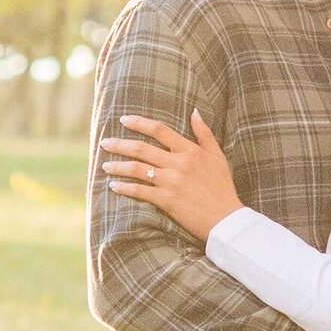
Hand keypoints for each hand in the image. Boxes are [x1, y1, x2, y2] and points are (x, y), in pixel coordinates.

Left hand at [98, 109, 240, 238]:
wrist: (226, 219)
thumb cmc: (222, 187)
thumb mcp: (217, 156)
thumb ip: (204, 133)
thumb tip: (194, 111)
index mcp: (190, 150)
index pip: (160, 130)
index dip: (139, 122)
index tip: (124, 119)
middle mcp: (178, 163)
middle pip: (142, 148)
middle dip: (120, 144)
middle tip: (105, 142)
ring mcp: (171, 182)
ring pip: (137, 169)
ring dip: (118, 166)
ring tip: (105, 165)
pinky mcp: (166, 200)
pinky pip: (139, 191)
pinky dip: (124, 188)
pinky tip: (113, 186)